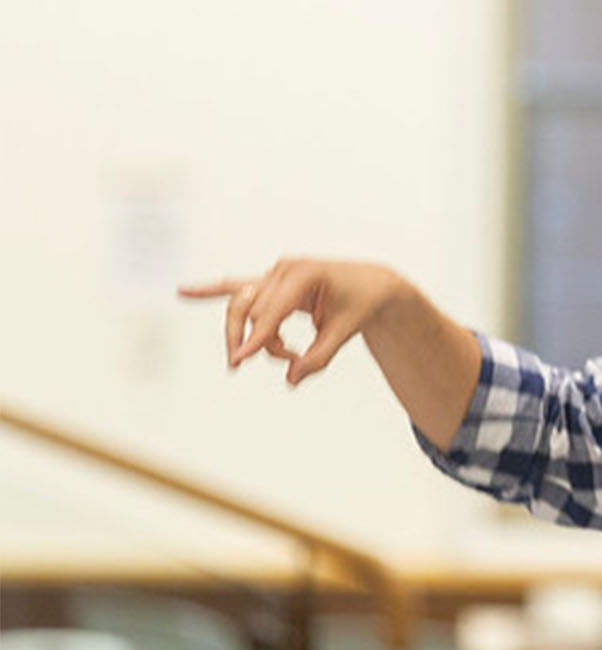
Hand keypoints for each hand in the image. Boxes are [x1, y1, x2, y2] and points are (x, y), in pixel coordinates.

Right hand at [179, 258, 408, 384]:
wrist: (370, 284)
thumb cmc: (359, 302)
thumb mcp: (344, 332)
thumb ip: (318, 357)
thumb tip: (290, 378)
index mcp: (304, 274)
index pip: (270, 310)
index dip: (255, 338)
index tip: (239, 359)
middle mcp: (284, 270)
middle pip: (250, 310)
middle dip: (253, 341)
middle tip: (241, 365)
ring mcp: (274, 275)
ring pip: (244, 308)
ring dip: (255, 336)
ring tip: (287, 354)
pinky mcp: (269, 283)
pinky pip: (236, 288)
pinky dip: (211, 291)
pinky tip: (183, 292)